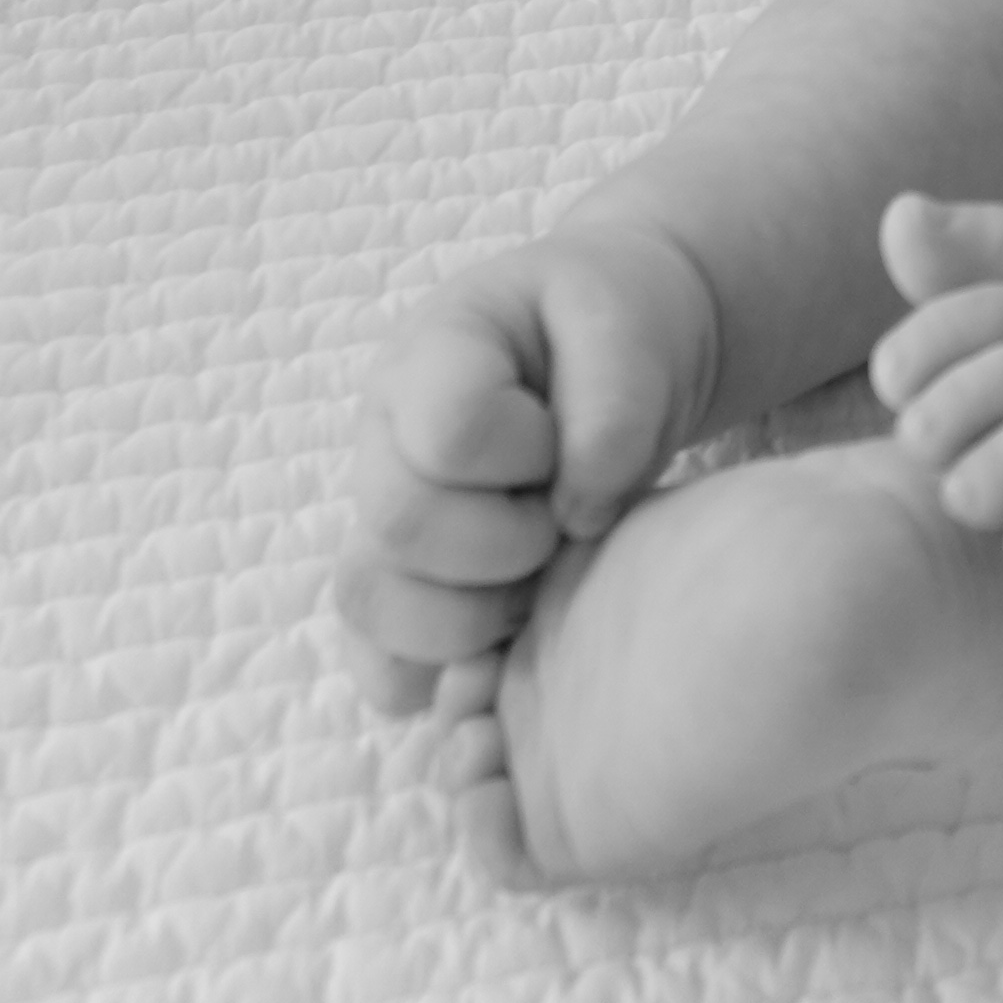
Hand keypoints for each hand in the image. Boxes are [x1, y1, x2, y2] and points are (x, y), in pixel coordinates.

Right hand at [335, 218, 717, 715]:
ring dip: (472, 617)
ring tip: (537, 582)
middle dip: (507, 542)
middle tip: (564, 521)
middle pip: (398, 526)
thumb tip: (575, 512)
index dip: (523, 453)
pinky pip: (378, 665)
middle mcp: (384, 441)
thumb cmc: (616, 325)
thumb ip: (612, 403)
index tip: (564, 441)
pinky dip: (438, 680)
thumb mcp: (629, 322)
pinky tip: (500, 658)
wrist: (614, 351)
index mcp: (431, 357)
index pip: (447, 432)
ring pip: (372, 604)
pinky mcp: (403, 591)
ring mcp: (383, 521)